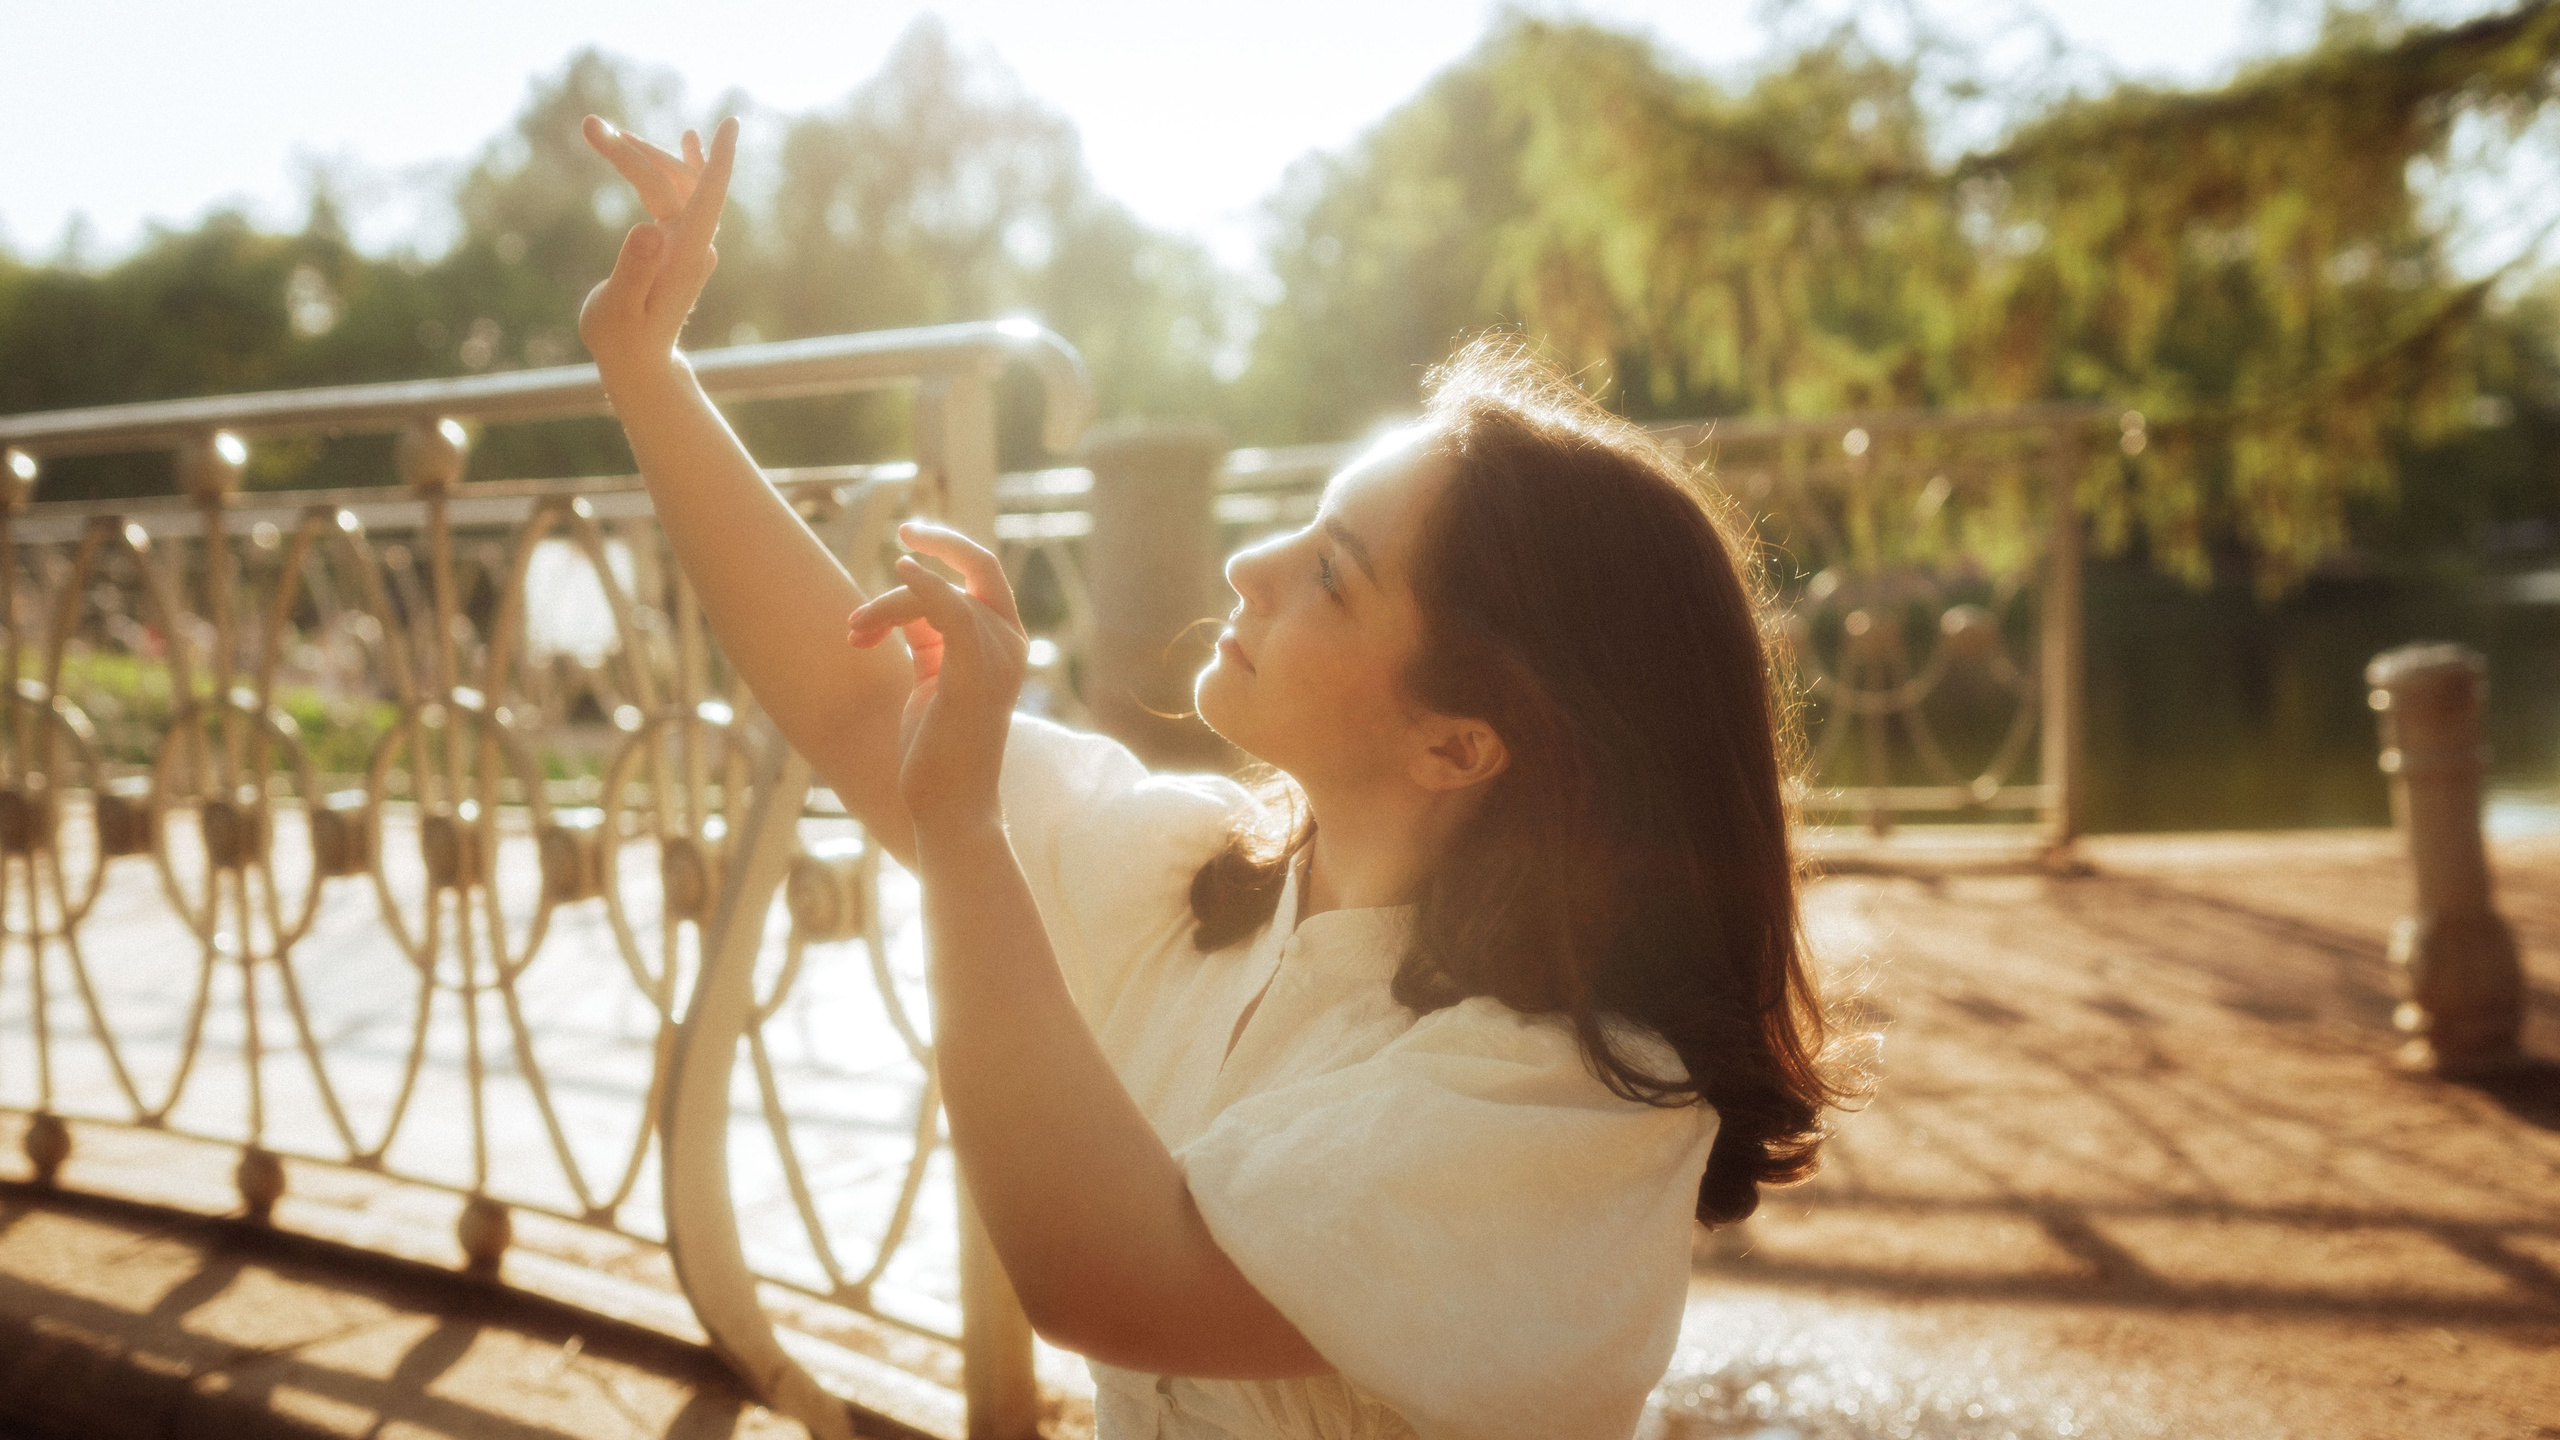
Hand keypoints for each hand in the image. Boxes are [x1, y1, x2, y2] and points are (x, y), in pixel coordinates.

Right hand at [578, 115, 736, 375]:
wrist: (640, 363)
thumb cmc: (624, 341)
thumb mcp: (618, 309)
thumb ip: (633, 271)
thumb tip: (648, 229)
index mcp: (685, 256)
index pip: (707, 199)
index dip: (718, 160)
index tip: (731, 123)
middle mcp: (695, 245)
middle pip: (675, 183)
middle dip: (636, 150)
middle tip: (589, 126)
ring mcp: (690, 243)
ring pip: (675, 185)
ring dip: (644, 156)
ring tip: (599, 131)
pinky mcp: (679, 244)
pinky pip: (683, 196)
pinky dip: (674, 167)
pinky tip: (687, 141)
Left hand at [846, 522, 1028, 834]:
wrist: (948, 808)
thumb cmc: (937, 752)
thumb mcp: (931, 680)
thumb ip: (926, 638)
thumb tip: (902, 601)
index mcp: (1004, 645)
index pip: (980, 578)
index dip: (946, 553)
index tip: (905, 543)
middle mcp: (1011, 644)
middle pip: (979, 567)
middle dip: (942, 540)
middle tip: (902, 532)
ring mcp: (999, 658)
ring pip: (937, 595)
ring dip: (886, 607)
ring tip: (856, 634)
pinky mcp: (975, 672)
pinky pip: (949, 609)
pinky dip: (922, 587)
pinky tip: (900, 570)